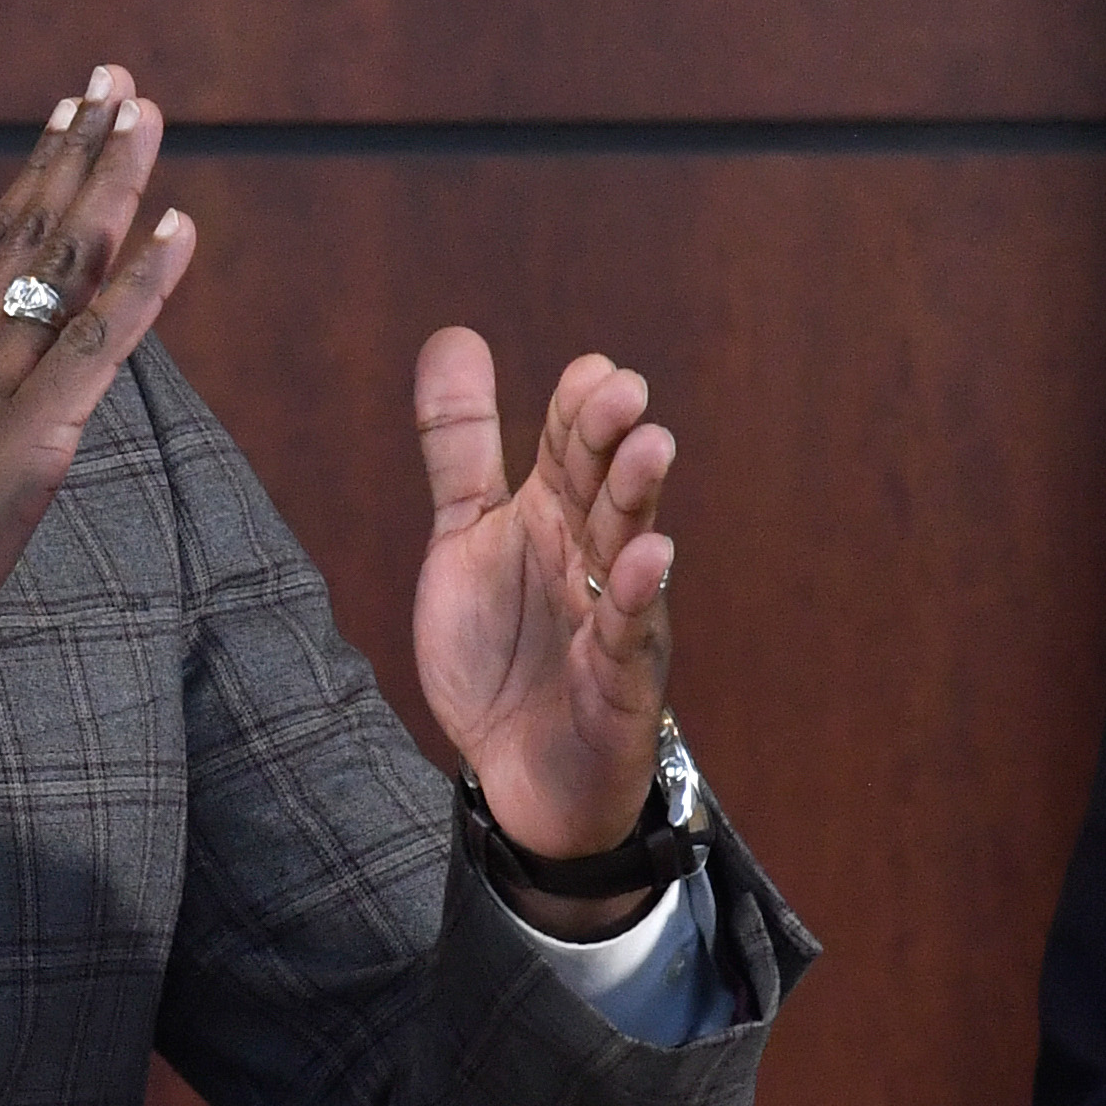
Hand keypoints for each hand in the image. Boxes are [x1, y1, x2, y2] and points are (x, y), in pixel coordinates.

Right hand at [0, 64, 198, 668]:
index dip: (34, 180)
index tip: (65, 119)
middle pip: (28, 232)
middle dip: (77, 151)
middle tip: (116, 81)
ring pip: (62, 264)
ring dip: (111, 181)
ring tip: (145, 113)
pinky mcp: (29, 437)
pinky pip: (99, 343)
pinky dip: (146, 280)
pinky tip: (182, 225)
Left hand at [410, 328, 674, 915]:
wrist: (518, 770)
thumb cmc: (504, 645)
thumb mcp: (465, 535)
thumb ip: (462, 446)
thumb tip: (455, 336)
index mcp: (552, 518)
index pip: (567, 450)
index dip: (576, 412)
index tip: (591, 369)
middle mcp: (591, 557)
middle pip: (602, 488)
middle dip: (611, 439)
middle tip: (624, 389)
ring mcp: (611, 616)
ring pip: (627, 547)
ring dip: (637, 497)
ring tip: (650, 445)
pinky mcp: (616, 681)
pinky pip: (626, 633)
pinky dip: (636, 596)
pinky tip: (648, 555)